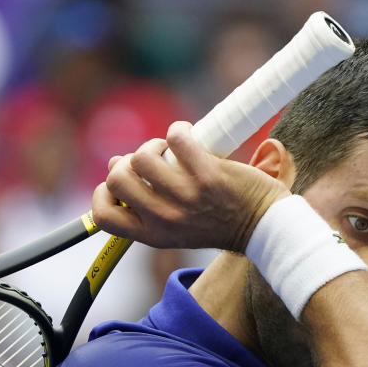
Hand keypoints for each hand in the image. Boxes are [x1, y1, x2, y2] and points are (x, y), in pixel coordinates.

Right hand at [92, 121, 290, 251]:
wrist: (265, 227)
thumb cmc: (220, 224)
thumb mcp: (176, 229)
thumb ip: (148, 206)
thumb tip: (118, 164)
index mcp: (154, 235)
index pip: (103, 217)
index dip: (103, 194)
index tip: (120, 182)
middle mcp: (165, 219)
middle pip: (116, 180)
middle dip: (126, 163)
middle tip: (150, 161)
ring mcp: (185, 196)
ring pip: (141, 157)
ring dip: (153, 144)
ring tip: (170, 148)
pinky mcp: (206, 174)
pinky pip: (176, 139)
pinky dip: (180, 131)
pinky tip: (190, 137)